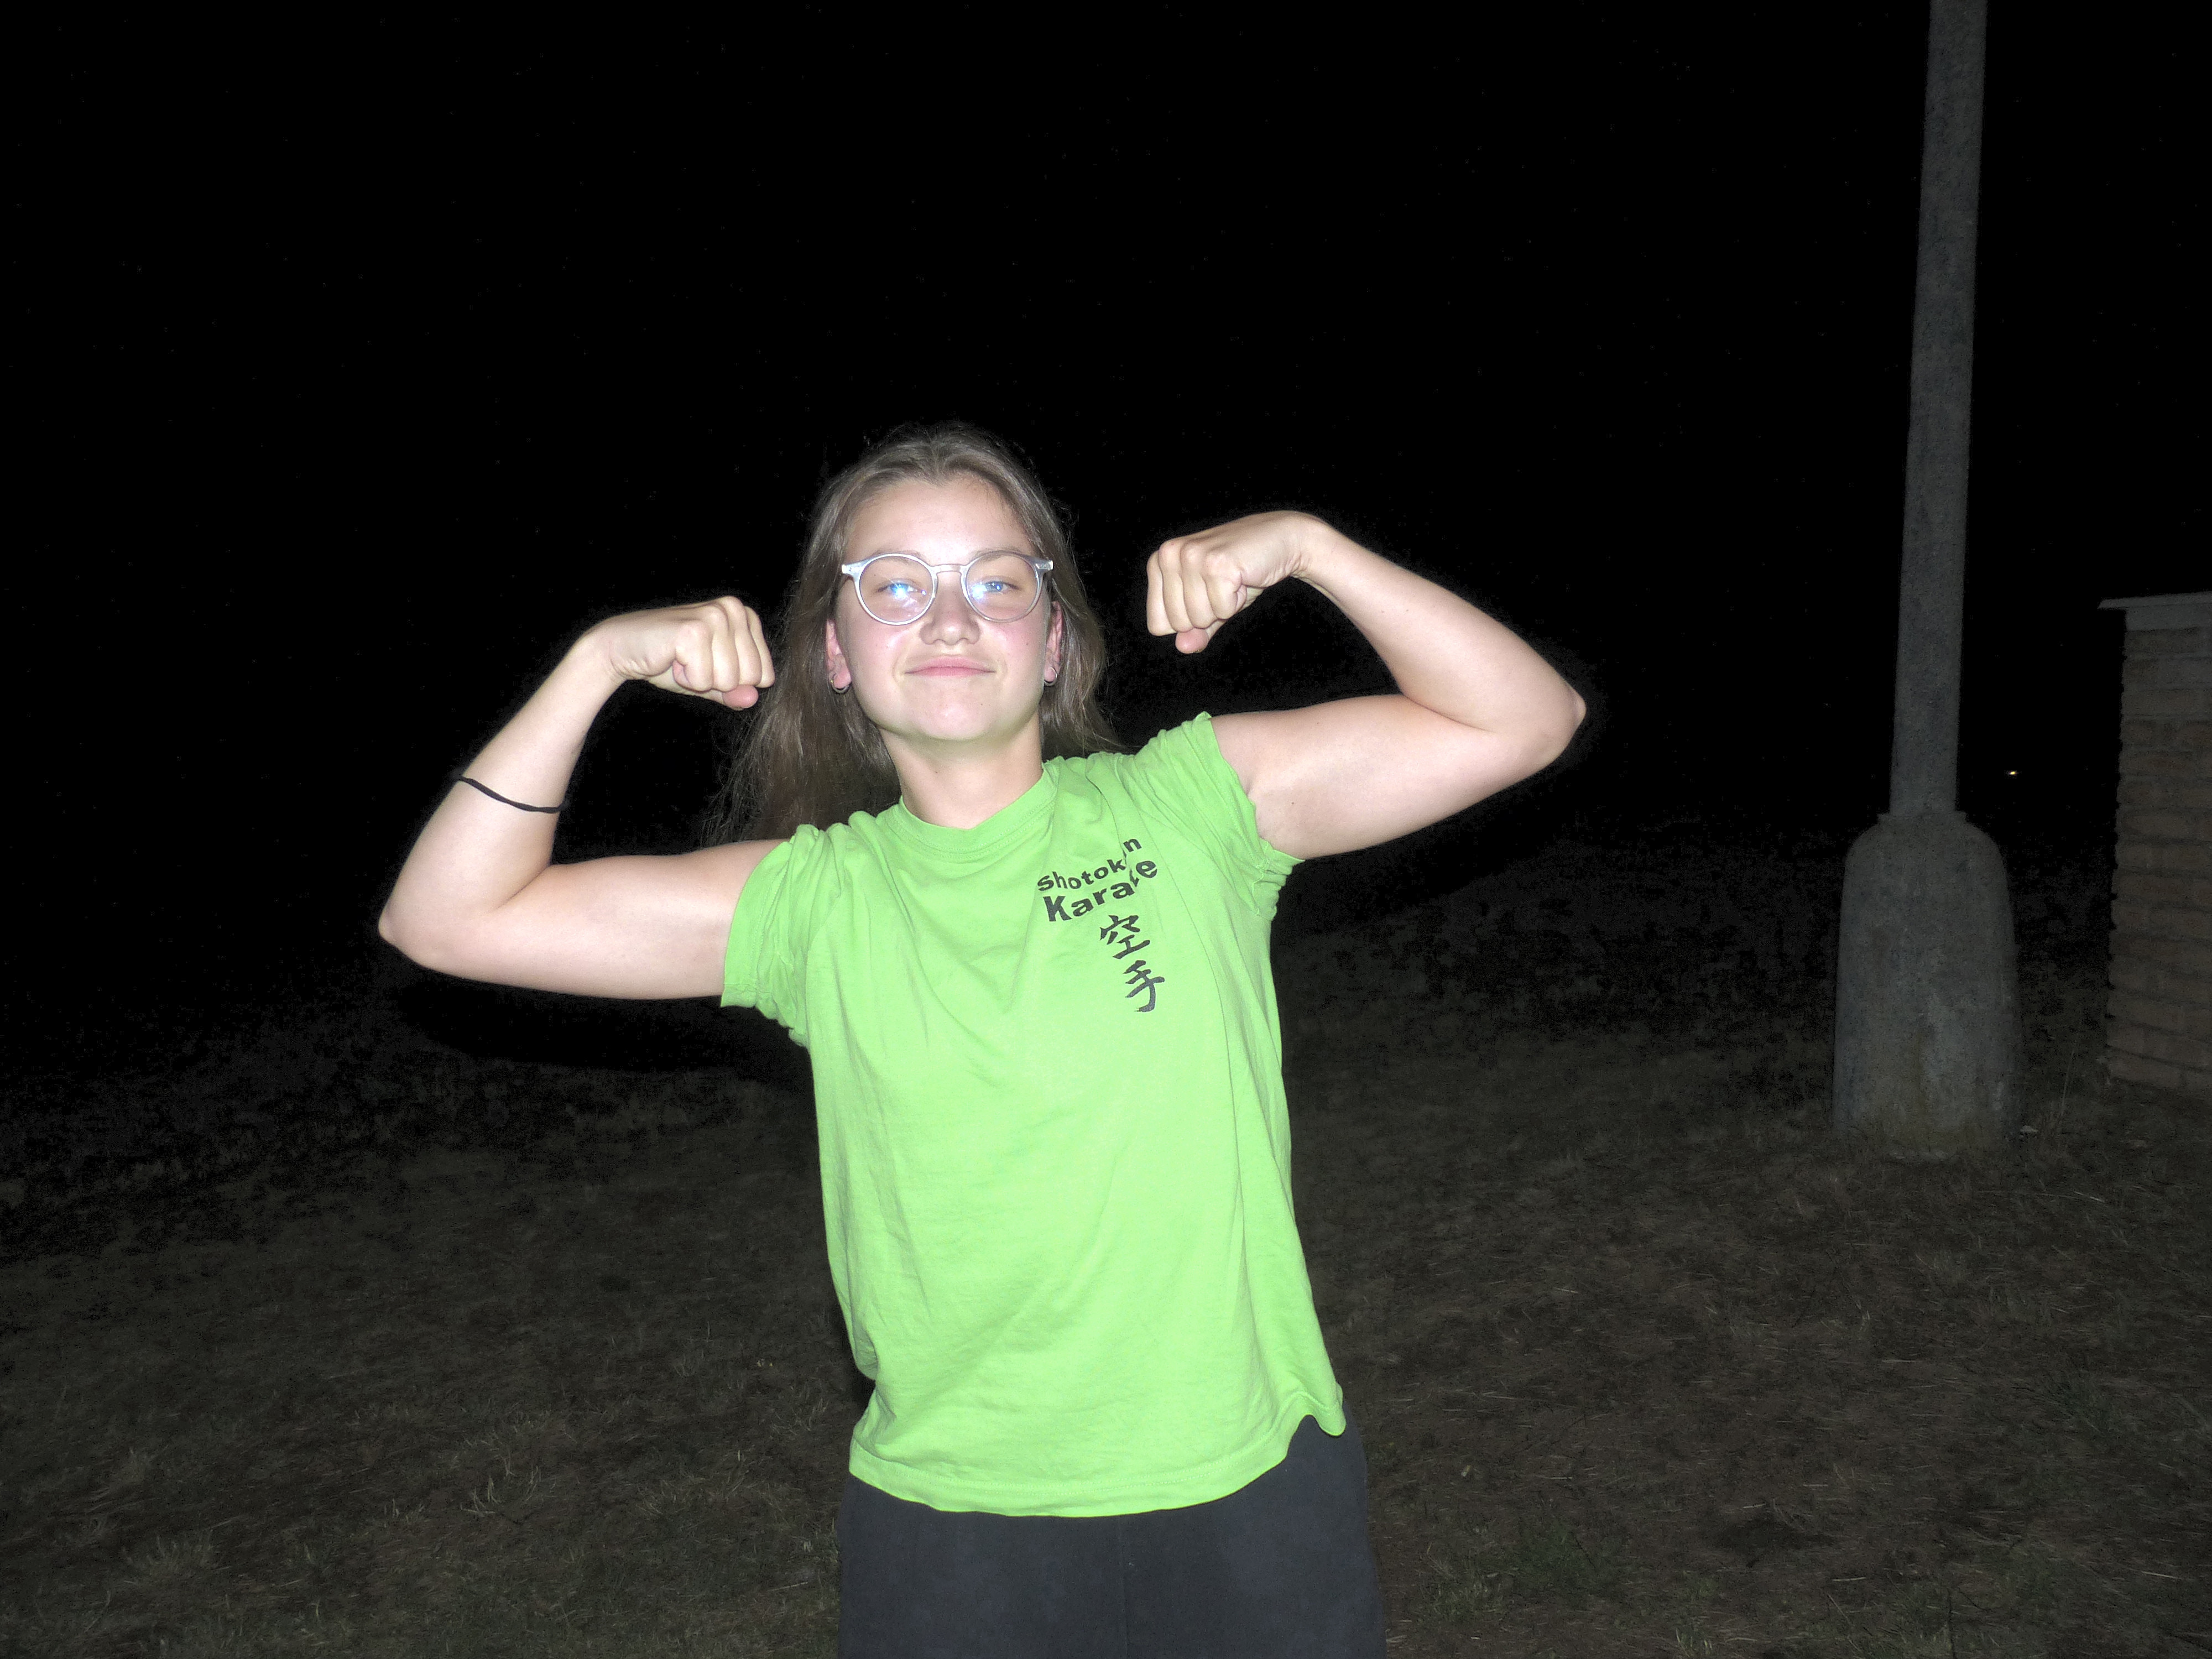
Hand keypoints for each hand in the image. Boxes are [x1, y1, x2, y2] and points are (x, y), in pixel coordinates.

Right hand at [587, 597, 775, 708]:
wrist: (624, 647)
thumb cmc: (671, 662)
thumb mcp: (712, 681)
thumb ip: (735, 691)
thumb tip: (753, 698)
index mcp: (745, 616)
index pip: (764, 675)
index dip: (732, 681)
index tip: (707, 664)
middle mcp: (733, 609)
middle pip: (749, 678)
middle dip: (717, 681)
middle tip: (692, 662)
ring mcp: (714, 616)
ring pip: (728, 680)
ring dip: (700, 680)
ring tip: (681, 659)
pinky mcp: (693, 630)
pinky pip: (704, 680)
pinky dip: (686, 679)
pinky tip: (671, 659)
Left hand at [1145, 511, 1330, 652]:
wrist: (1280, 539)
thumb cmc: (1240, 572)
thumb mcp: (1211, 604)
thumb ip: (1194, 629)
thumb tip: (1183, 648)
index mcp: (1158, 562)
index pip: (1157, 624)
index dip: (1189, 621)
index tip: (1206, 594)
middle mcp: (1168, 554)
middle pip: (1178, 624)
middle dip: (1207, 613)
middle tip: (1223, 585)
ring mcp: (1192, 556)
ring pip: (1199, 618)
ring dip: (1223, 606)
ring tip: (1232, 580)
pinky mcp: (1217, 563)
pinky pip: (1222, 610)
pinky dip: (1237, 601)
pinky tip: (1242, 577)